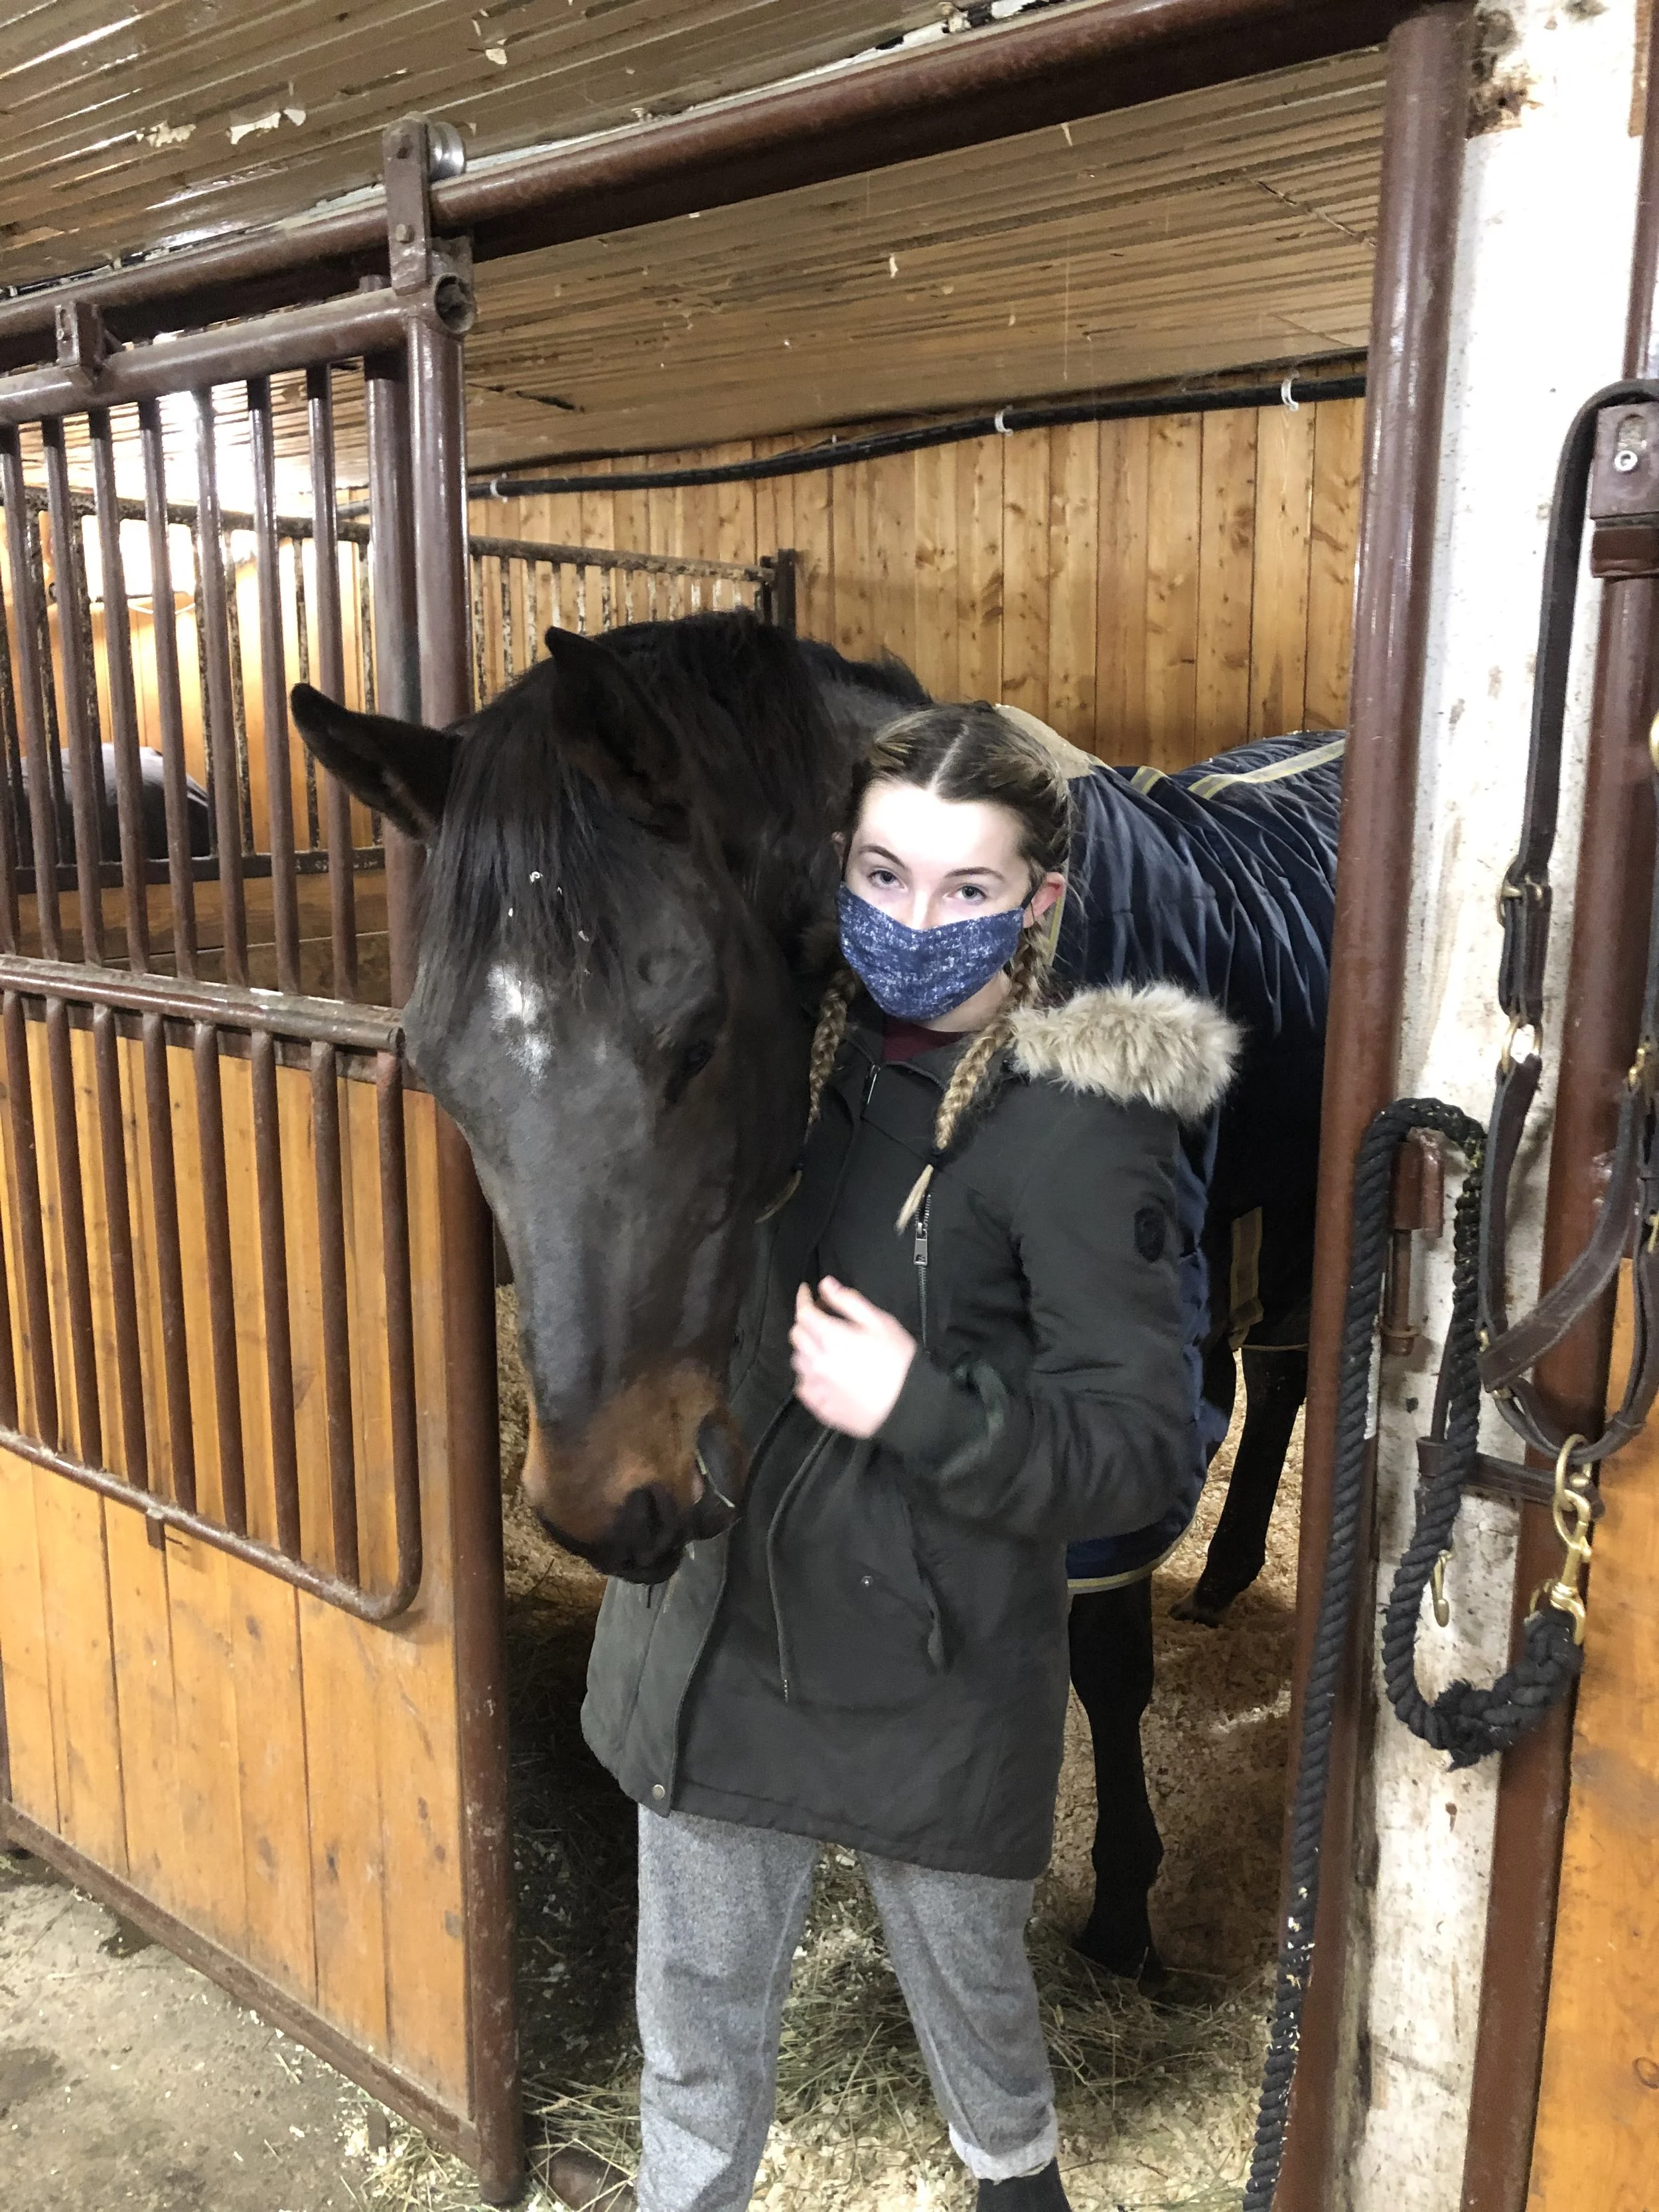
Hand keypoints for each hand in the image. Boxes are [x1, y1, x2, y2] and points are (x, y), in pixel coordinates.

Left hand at [790, 1277, 916, 1437]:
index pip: (803, 1312)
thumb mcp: (880, 1322)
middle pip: (796, 1335)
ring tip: (824, 1347)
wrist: (908, 1404)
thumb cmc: (898, 1360)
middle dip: (805, 1321)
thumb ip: (849, 1301)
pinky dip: (807, 1376)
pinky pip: (802, 1387)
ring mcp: (817, 1386)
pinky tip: (822, 1374)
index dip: (803, 1299)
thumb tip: (826, 1285)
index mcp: (831, 1337)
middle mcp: (817, 1361)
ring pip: (797, 1360)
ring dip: (805, 1348)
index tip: (806, 1292)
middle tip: (822, 1318)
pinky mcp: (821, 1406)